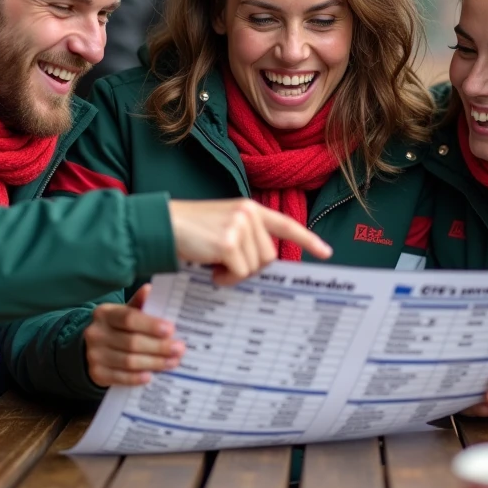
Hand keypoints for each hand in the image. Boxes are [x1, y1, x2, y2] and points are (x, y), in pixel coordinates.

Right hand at [83, 285, 182, 386]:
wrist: (94, 347)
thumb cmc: (118, 327)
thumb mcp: (126, 312)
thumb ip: (139, 304)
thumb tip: (150, 290)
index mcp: (105, 313)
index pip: (129, 318)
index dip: (150, 325)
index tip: (170, 329)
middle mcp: (96, 333)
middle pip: (132, 342)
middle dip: (159, 347)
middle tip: (179, 349)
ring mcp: (94, 354)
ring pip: (128, 361)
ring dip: (153, 363)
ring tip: (172, 362)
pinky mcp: (97, 373)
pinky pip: (120, 377)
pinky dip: (136, 378)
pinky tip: (151, 376)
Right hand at [169, 199, 332, 284]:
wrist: (161, 225)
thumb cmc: (190, 232)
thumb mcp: (223, 227)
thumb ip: (246, 238)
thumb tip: (263, 266)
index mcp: (249, 208)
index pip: (285, 224)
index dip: (307, 239)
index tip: (325, 252)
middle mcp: (248, 213)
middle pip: (269, 257)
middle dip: (249, 268)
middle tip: (224, 263)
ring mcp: (240, 226)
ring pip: (255, 267)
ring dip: (235, 274)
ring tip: (214, 263)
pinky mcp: (229, 242)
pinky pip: (239, 273)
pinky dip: (226, 278)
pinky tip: (210, 268)